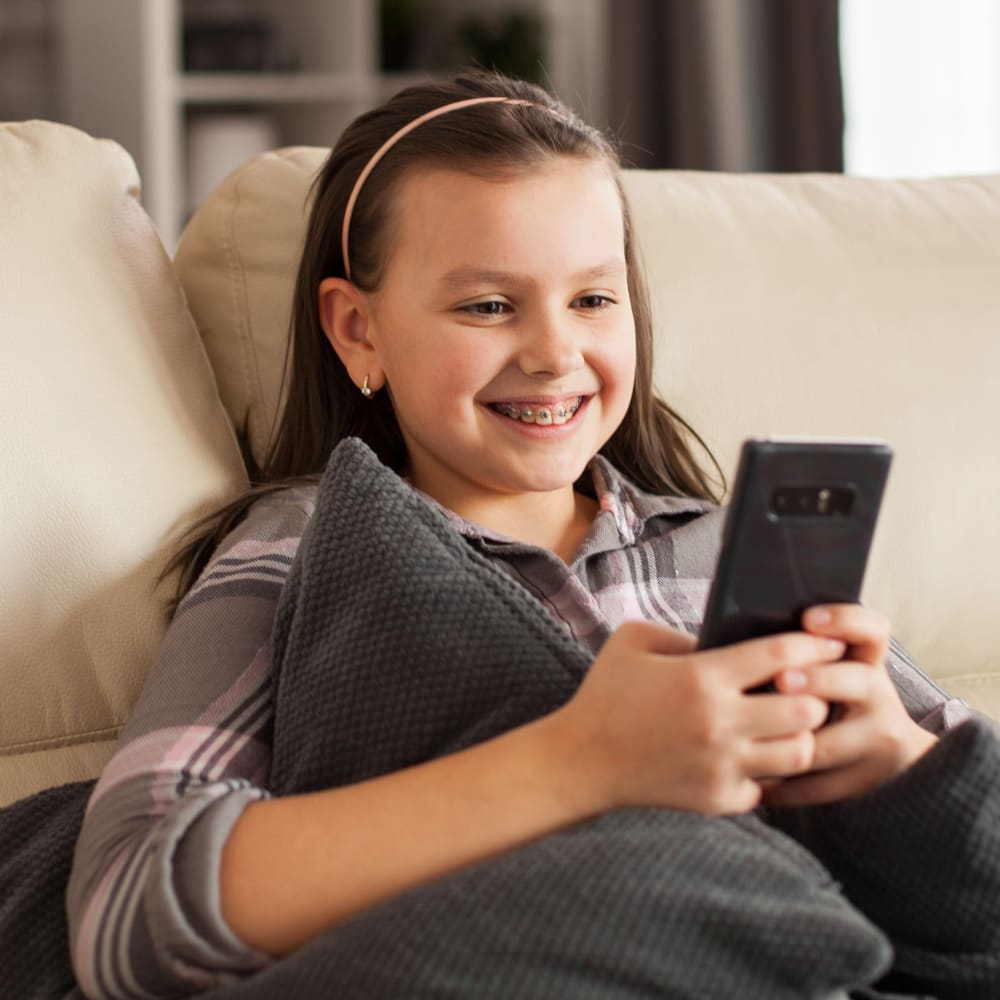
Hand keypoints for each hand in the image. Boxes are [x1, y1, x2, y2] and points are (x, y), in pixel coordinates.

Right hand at [555, 620, 838, 815]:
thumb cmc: (606, 693)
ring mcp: (721, 765)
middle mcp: (719, 723)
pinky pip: (767, 788)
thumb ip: (683, 632)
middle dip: (814, 697)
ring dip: (798, 738)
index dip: (815, 646)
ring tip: (786, 727)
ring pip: (799, 755)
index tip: (830, 644)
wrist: (582, 760)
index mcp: (701, 677)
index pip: (782, 656)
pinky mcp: (717, 799)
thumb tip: (730, 639)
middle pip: (805, 710)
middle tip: (805, 691)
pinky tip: (751, 758)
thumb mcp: (634, 640)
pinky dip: (765, 774)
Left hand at [763, 604, 937, 806]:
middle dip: (818, 680)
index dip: (845, 620)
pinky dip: (782, 787)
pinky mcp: (867, 783)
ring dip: (788, 741)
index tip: (809, 618)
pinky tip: (753, 782)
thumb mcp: (835, 669)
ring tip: (753, 736)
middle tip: (782, 679)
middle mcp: (878, 697)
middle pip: (857, 681)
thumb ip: (801, 653)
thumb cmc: (838, 700)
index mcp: (866, 661)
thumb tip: (740, 634)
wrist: (892, 758)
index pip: (870, 630)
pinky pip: (818, 787)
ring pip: (830, 744)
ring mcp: (878, 742)